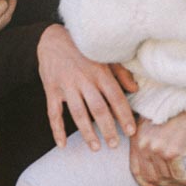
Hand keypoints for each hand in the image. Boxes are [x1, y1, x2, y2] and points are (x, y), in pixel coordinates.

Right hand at [37, 25, 136, 150]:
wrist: (51, 38)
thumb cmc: (82, 49)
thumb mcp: (104, 56)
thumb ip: (120, 73)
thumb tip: (134, 90)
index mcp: (100, 72)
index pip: (115, 98)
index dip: (124, 115)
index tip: (131, 131)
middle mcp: (84, 80)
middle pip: (98, 109)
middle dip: (108, 129)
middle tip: (114, 145)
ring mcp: (66, 86)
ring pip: (78, 114)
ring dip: (87, 132)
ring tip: (96, 147)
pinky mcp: (51, 89)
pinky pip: (54, 113)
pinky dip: (57, 130)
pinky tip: (62, 144)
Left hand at [128, 113, 185, 185]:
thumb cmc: (172, 117)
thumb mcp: (149, 125)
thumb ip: (143, 142)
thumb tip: (147, 169)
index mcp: (136, 139)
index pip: (135, 169)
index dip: (144, 183)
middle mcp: (144, 145)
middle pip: (151, 176)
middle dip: (164, 184)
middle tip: (174, 185)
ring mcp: (157, 150)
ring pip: (165, 177)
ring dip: (176, 183)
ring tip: (185, 182)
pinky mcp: (172, 153)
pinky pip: (178, 175)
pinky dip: (185, 180)